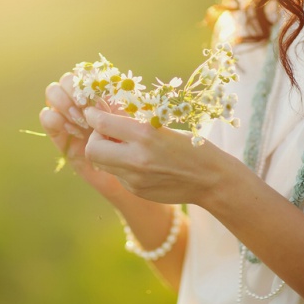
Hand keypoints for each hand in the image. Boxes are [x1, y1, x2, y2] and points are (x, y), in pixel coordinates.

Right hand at [39, 73, 126, 200]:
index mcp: (101, 91)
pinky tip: (76, 132)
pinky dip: (57, 120)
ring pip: (52, 92)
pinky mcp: (59, 132)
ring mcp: (69, 114)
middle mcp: (82, 100)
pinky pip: (47, 116)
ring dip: (65, 104)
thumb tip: (102, 99)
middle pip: (67, 79)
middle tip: (86, 110)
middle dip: (74, 91)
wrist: (129, 173)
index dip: (90, 83)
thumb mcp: (132, 123)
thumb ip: (118, 107)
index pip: (86, 72)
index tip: (101, 102)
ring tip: (81, 122)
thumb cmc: (137, 145)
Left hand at [84, 106, 239, 205]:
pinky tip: (138, 162)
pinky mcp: (136, 190)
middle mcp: (136, 158)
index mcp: (145, 134)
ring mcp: (134, 178)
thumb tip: (106, 113)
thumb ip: (133, 123)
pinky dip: (120, 165)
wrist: (210, 180)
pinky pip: (117, 174)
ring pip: (101, 163)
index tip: (93, 112)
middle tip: (106, 133)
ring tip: (122, 146)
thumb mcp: (163, 127)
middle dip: (95, 138)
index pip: (102, 124)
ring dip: (105, 152)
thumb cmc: (191, 147)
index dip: (93, 116)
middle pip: (92, 148)